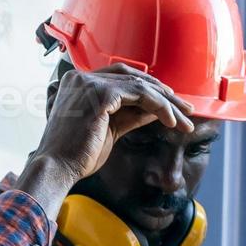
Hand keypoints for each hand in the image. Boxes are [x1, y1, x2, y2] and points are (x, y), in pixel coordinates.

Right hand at [18, 63, 195, 215]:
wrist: (58, 168)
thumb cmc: (78, 155)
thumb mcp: (111, 129)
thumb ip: (131, 115)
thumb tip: (157, 109)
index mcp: (81, 83)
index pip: (123, 78)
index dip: (150, 90)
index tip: (172, 106)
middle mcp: (83, 77)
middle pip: (134, 78)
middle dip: (164, 95)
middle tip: (187, 111)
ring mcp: (89, 82)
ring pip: (140, 85)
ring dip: (167, 103)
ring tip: (184, 120)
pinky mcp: (99, 93)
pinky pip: (139, 93)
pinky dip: (159, 105)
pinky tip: (170, 121)